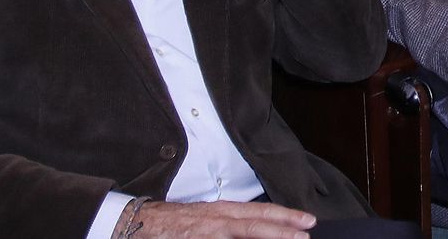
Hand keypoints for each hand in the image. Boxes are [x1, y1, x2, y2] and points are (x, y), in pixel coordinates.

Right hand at [125, 199, 315, 237]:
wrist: (142, 223)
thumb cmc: (176, 222)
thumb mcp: (209, 218)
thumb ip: (232, 224)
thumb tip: (257, 229)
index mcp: (223, 211)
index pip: (260, 212)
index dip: (284, 216)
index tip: (306, 220)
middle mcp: (218, 219)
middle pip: (256, 223)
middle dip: (283, 228)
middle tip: (306, 233)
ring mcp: (208, 234)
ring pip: (244, 234)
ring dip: (269, 237)